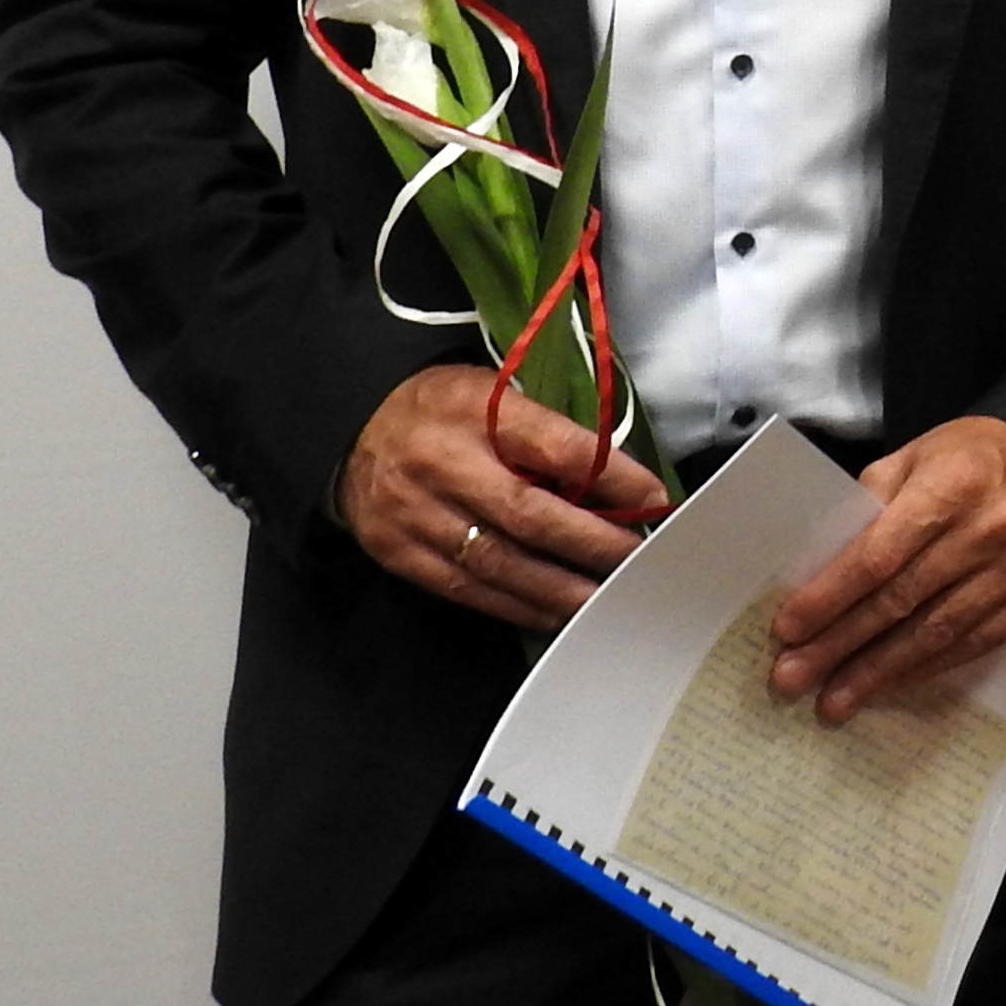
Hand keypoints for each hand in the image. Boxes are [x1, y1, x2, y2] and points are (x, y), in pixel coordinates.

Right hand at [333, 363, 665, 624]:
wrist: (349, 429)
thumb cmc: (443, 410)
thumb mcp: (493, 393)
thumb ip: (548, 432)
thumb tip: (620, 483)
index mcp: (474, 411)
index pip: (557, 448)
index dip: (613, 477)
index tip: (655, 498)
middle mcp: (441, 463)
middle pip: (529, 515)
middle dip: (592, 544)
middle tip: (636, 560)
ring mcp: (413, 513)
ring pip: (500, 563)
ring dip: (561, 588)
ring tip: (605, 598)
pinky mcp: (398, 552)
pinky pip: (466, 588)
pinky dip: (517, 604)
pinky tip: (555, 612)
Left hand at [771, 416, 1005, 722]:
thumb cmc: (968, 459)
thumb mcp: (912, 458)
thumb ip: (868, 506)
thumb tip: (817, 571)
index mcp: (953, 485)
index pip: (880, 554)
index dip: (830, 596)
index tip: (787, 629)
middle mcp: (991, 529)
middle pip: (902, 600)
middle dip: (841, 643)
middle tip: (792, 677)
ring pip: (937, 632)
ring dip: (879, 670)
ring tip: (835, 699)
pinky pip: (974, 644)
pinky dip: (926, 668)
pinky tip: (889, 683)